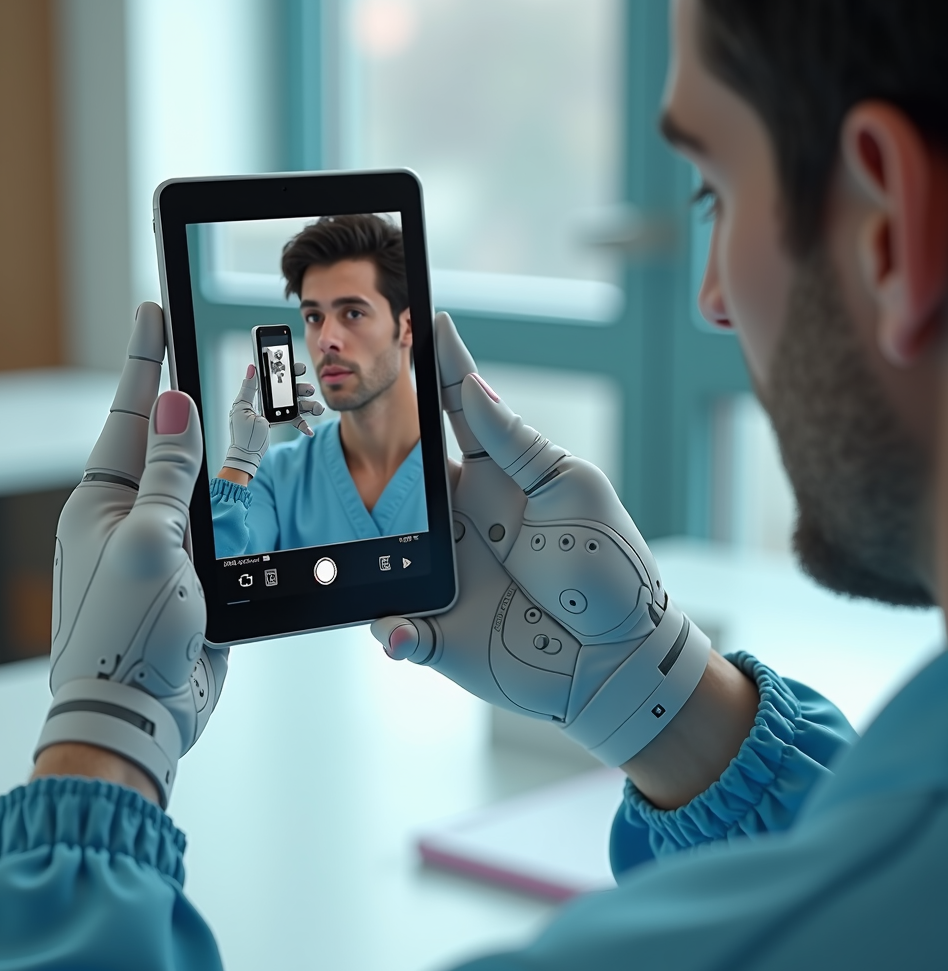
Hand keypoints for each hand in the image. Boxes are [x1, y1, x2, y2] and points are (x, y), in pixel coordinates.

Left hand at [34, 302, 227, 807]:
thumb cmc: (127, 632)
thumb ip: (166, 473)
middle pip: (169, 441)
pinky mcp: (196, 577)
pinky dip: (242, 503)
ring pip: (204, 483)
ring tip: (249, 402)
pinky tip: (258, 483)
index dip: (144, 358)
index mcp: (103, 500)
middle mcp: (132, 516)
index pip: (129, 412)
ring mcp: (166, 546)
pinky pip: (223, 527)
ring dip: (226, 448)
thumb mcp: (149, 541)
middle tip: (210, 344)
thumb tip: (170, 406)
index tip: (154, 309)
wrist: (141, 715)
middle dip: (191, 394)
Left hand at [221, 362, 324, 480]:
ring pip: (297, 404)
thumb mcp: (242, 409)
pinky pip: (296, 420)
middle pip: (290, 390)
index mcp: (260, 394)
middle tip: (309, 389)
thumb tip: (251, 368)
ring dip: (309, 406)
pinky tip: (309, 431)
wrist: (246, 454)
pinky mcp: (282, 422)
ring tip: (317, 409)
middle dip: (302, 389)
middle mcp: (270, 401)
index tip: (299, 368)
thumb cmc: (241, 433)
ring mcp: (277, 412)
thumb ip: (248, 388)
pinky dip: (304, 425)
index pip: (276, 378)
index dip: (288, 371)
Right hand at [372, 313, 710, 767]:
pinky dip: (389, 629)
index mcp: (494, 479)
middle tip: (349, 427)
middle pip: (399, 477)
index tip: (420, 316)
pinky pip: (394, 627)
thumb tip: (472, 384)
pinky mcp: (438, 630)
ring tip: (365, 544)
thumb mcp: (571, 490)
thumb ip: (515, 443)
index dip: (436, 366)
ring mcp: (444, 574)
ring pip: (380, 550)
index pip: (453, 412)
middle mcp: (458, 521)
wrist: (622, 655)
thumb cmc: (609, 568)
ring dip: (365, 547)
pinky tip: (400, 629)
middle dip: (368, 452)